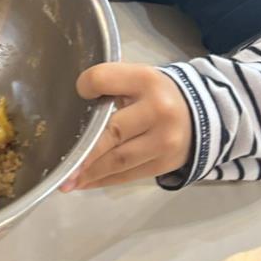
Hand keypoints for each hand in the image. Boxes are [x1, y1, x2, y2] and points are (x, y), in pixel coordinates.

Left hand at [60, 63, 191, 189]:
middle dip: (83, 152)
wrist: (200, 113)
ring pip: (119, 159)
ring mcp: (164, 140)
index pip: (103, 80)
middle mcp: (157, 110)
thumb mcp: (136, 78)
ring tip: (66, 182)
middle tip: (60, 167)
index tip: (76, 95)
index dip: (85, 87)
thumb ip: (109, 84)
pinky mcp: (165, 163)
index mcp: (145, 80)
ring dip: (89, 173)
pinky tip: (86, 183)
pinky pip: (129, 175)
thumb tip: (74, 102)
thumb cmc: (155, 93)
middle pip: (111, 131)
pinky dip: (104, 180)